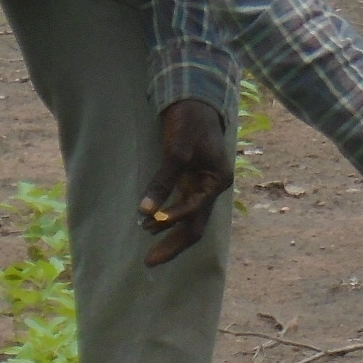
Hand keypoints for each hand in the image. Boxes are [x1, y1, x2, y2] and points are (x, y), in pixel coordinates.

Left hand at [139, 100, 233, 264]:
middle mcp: (212, 188)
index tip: (147, 223)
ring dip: (169, 234)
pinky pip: (181, 208)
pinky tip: (152, 224)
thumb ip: (162, 181)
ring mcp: (202, 186)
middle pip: (195, 226)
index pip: (194, 210)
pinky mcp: (191, 181)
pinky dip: (168, 218)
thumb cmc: (189, 122)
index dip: (171, 219)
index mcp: (217, 181)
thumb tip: (145, 211)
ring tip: (148, 246)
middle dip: (173, 245)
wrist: (194, 100)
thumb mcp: (176, 151)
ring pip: (189, 220)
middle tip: (150, 262)